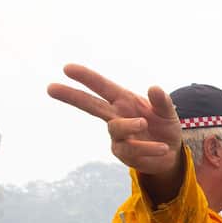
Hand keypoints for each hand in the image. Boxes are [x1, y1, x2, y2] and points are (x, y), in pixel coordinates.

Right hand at [47, 64, 183, 201]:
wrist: (170, 154)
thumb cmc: (164, 126)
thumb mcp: (167, 112)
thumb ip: (162, 101)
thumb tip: (154, 88)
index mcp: (123, 100)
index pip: (102, 86)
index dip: (86, 77)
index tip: (67, 68)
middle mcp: (116, 116)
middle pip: (90, 104)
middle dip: (71, 95)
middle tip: (50, 88)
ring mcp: (118, 136)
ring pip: (116, 128)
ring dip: (129, 125)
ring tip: (144, 123)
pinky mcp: (123, 154)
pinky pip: (133, 150)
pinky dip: (149, 148)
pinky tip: (163, 148)